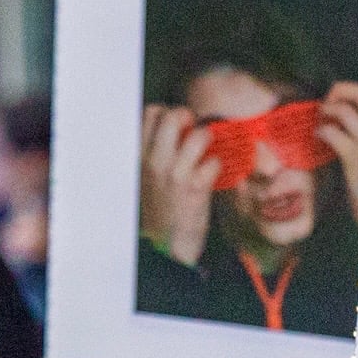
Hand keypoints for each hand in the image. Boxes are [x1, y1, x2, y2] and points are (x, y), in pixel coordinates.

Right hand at [139, 105, 214, 266]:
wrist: (168, 244)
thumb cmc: (159, 208)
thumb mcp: (145, 177)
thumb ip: (153, 153)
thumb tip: (174, 128)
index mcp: (140, 157)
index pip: (151, 113)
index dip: (167, 113)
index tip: (176, 126)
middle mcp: (155, 162)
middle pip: (174, 116)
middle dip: (189, 118)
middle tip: (193, 132)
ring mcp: (176, 174)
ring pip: (199, 135)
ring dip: (208, 140)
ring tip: (206, 151)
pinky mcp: (197, 187)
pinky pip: (215, 161)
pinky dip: (217, 165)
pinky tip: (211, 174)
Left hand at [321, 82, 357, 226]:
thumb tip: (345, 115)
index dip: (352, 91)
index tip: (338, 99)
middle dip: (340, 90)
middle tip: (327, 104)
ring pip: (347, 111)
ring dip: (328, 111)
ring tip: (321, 121)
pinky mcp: (357, 161)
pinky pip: (335, 134)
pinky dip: (323, 130)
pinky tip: (319, 136)